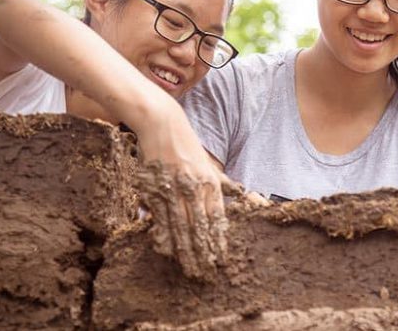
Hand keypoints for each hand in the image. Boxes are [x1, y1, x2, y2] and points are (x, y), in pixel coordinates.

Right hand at [131, 112, 242, 279]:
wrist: (161, 125)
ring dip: (185, 250)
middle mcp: (193, 187)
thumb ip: (222, 183)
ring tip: (189, 268)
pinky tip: (168, 250)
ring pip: (181, 226)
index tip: (219, 257)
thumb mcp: (209, 164)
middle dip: (202, 251)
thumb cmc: (186, 147)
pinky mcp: (154, 189)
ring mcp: (173, 189)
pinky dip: (164, 235)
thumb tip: (243, 193)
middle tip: (204, 272)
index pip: (216, 216)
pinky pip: (160, 217)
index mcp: (209, 182)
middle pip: (200, 226)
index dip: (218, 239)